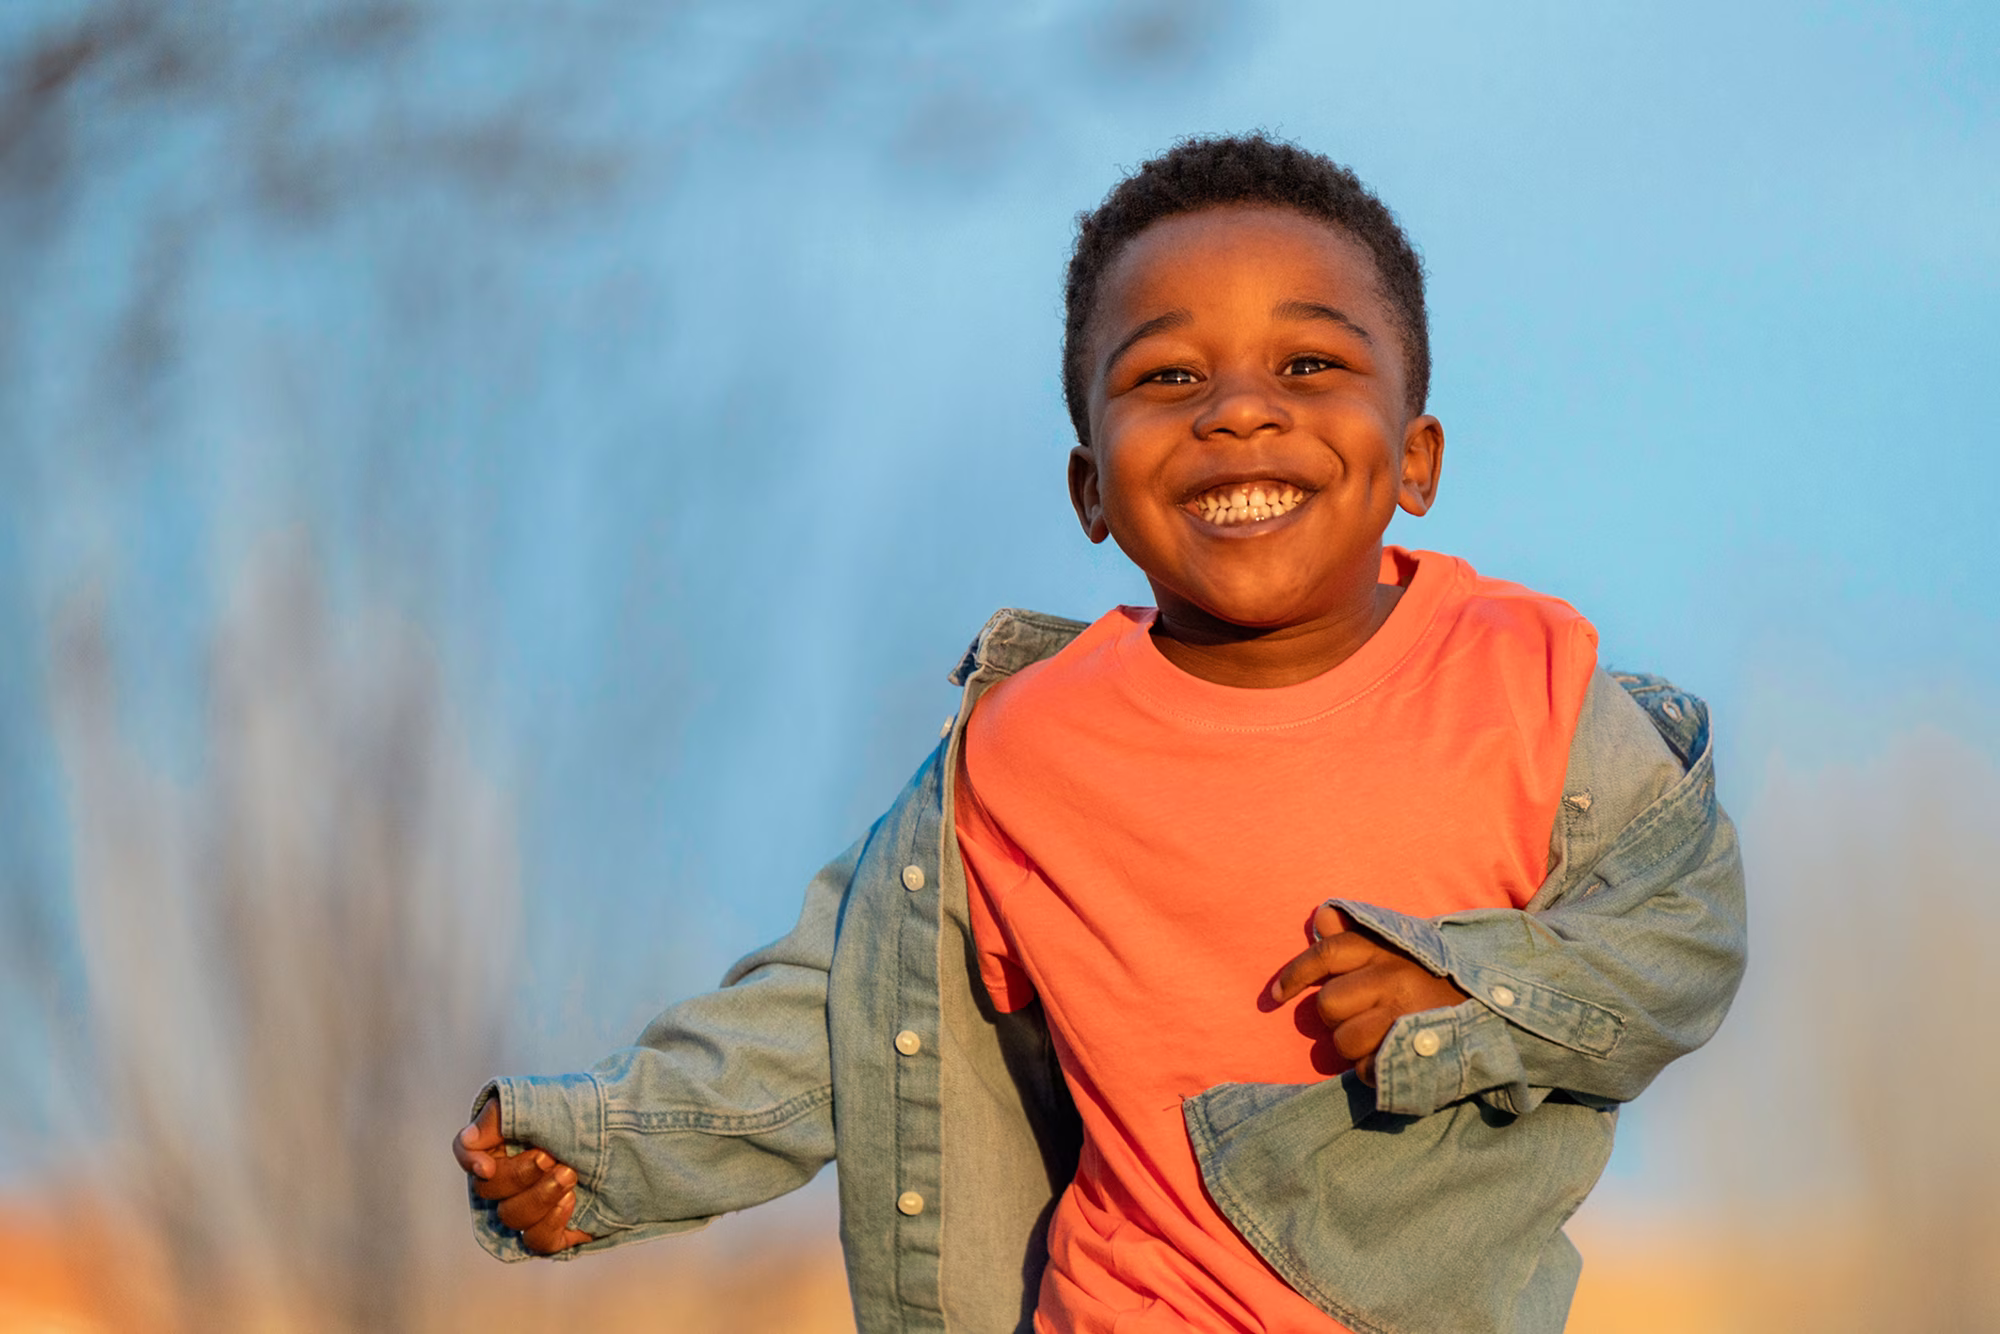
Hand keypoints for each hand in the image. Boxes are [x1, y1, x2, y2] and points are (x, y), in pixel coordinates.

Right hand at [452, 1101, 593, 1253]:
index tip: (488, 1164)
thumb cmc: (591, 1111)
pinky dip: (550, 1223)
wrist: (636, 1132)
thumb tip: (467, 1141)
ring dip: (539, 1197)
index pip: (468, 1151)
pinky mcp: (557, 1228)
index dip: (470, 1160)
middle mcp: (516, 1172)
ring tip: (570, 1175)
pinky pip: (536, 1241)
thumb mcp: (544, 1102)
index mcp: (507, 1138)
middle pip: (488, 1189)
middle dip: (518, 1175)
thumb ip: (500, 1117)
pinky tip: (571, 1200)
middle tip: (550, 1156)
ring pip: (511, 1217)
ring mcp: (536, 1202)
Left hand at [1270, 903, 1468, 1085]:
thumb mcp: (1403, 949)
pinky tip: (1390, 1058)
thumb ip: (1361, 936)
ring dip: (1353, 1047)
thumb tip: (1320, 917)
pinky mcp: (1409, 1054)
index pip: (1326, 953)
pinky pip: (1364, 1069)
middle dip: (1336, 1017)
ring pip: (1342, 1041)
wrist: (1497, 1012)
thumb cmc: (1436, 980)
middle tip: (1361, 1017)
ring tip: (1379, 1039)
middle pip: (1327, 1004)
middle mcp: (1393, 979)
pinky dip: (1371, 1071)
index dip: (1294, 974)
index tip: (1274, 996)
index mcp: (1387, 951)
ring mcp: (1402, 1017)